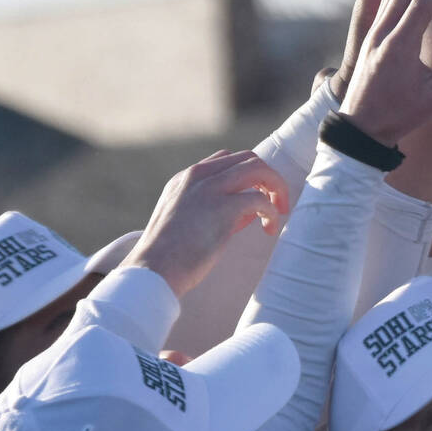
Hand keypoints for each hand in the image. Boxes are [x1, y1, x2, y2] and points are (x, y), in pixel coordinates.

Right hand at [125, 151, 289, 295]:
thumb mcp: (185, 220)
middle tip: (277, 202)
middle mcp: (197, 177)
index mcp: (185, 178)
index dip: (248, 175)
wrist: (152, 272)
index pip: (227, 158)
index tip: (254, 199)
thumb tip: (248, 212)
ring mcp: (210, 189)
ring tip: (279, 211)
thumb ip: (212, 208)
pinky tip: (269, 229)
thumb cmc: (169, 256)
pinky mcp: (222, 208)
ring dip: (277, 187)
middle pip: (248, 158)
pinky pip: (261, 199)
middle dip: (269, 177)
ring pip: (258, 168)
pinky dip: (272, 212)